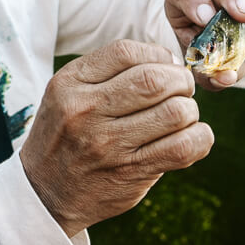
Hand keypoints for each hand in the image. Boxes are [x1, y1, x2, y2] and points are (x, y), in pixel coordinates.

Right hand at [19, 40, 213, 236]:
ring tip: (182, 115)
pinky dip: (200, 137)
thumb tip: (169, 61)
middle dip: (180, 80)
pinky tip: (192, 136)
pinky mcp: (130, 172)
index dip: (157, 54)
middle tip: (181, 90)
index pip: (126, 52)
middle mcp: (86, 111)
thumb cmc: (66, 135)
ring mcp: (108, 144)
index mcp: (69, 84)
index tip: (165, 65)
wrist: (44, 192)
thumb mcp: (67, 94)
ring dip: (190, 110)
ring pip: (175, 112)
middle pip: (155, 80)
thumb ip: (108, 73)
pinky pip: (183, 148)